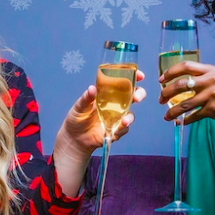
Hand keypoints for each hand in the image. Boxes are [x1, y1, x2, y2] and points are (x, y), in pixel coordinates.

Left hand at [53, 70, 145, 196]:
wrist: (75, 138)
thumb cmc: (77, 118)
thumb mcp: (79, 106)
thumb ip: (86, 98)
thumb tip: (92, 88)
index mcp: (107, 93)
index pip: (123, 82)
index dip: (134, 77)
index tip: (140, 75)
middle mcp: (115, 104)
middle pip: (134, 96)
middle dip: (140, 94)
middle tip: (137, 97)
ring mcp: (117, 117)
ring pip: (131, 114)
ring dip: (130, 117)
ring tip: (124, 121)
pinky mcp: (116, 130)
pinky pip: (124, 129)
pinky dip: (122, 129)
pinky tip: (115, 130)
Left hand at [159, 61, 214, 131]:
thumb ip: (205, 78)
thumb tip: (182, 82)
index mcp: (212, 70)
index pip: (185, 66)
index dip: (170, 72)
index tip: (161, 80)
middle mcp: (211, 80)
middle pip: (180, 84)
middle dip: (166, 92)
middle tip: (160, 99)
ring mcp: (212, 95)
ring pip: (184, 103)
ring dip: (172, 111)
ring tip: (166, 117)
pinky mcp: (213, 109)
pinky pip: (193, 115)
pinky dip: (185, 120)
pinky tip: (181, 123)